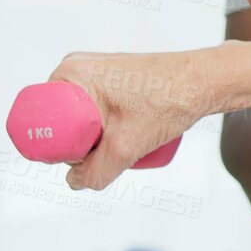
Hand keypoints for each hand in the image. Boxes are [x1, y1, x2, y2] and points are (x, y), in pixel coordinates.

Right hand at [50, 49, 218, 190]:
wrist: (206, 81)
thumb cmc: (168, 102)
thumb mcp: (127, 145)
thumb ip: (97, 170)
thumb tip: (76, 183)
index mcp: (70, 74)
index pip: (44, 122)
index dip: (58, 148)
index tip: (84, 159)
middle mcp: (78, 68)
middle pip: (62, 122)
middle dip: (80, 145)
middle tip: (111, 152)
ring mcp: (96, 72)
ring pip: (82, 119)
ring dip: (97, 138)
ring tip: (126, 143)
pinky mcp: (113, 80)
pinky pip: (96, 111)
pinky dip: (106, 127)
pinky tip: (126, 137)